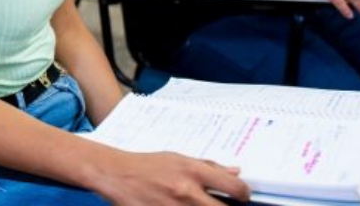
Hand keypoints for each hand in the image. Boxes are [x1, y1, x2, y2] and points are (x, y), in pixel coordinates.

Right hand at [96, 151, 248, 205]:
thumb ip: (207, 167)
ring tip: (198, 205)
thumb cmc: (145, 166)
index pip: (235, 187)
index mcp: (193, 171)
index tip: (240, 196)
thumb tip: (234, 172)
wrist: (115, 175)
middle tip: (221, 205)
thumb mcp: (177, 158)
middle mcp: (187, 191)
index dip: (244, 194)